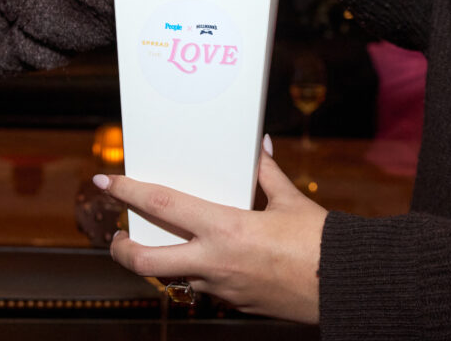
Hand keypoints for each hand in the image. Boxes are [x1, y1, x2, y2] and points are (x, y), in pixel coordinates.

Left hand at [95, 146, 326, 323]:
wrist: (346, 287)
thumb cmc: (320, 242)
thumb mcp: (288, 202)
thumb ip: (266, 173)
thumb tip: (259, 146)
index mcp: (225, 228)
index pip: (161, 206)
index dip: (128, 191)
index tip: (104, 181)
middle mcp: (214, 261)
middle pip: (147, 262)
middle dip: (121, 250)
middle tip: (116, 236)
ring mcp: (222, 288)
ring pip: (172, 277)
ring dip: (158, 262)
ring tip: (159, 244)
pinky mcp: (235, 304)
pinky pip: (202, 287)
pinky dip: (194, 272)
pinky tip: (205, 257)